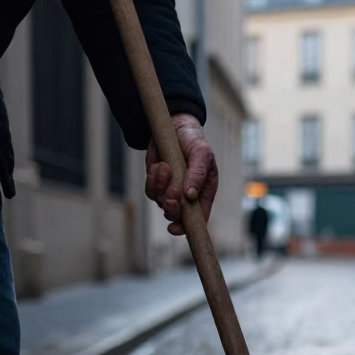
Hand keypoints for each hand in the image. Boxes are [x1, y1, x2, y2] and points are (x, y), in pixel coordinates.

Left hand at [145, 115, 217, 236]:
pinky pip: (151, 190)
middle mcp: (187, 196)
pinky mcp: (157, 183)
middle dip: (171, 209)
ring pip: (161, 202)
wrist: (175, 126)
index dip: (188, 226)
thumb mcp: (202, 154)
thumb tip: (190, 195)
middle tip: (170, 199)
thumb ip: (198, 174)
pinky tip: (159, 166)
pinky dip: (152, 179)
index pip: (198, 217)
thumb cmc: (194, 141)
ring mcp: (171, 190)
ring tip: (165, 167)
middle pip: (177, 215)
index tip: (176, 228)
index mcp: (203, 193)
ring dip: (160, 187)